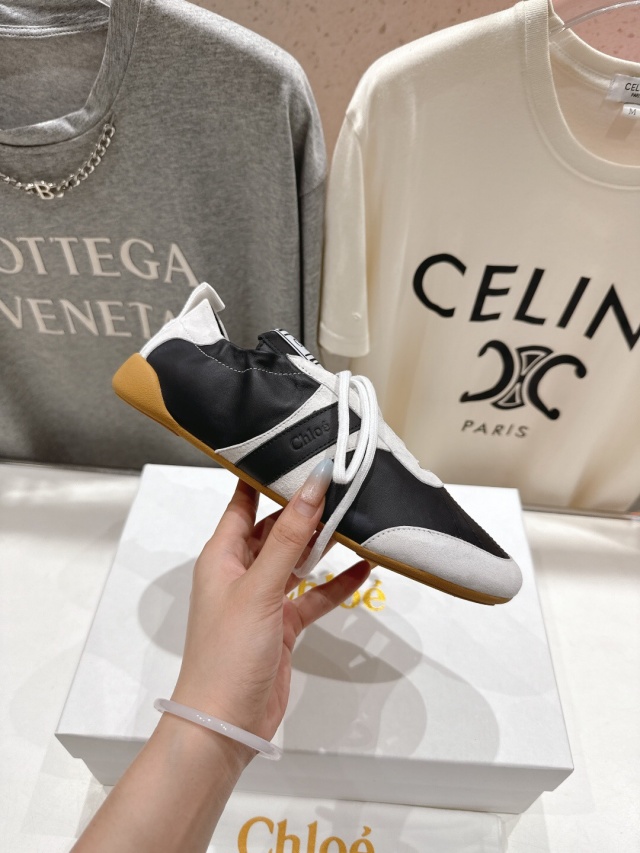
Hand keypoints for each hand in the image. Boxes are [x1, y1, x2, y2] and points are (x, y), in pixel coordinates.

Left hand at [171, 461, 370, 742]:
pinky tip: (362, 569)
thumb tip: (312, 485)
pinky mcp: (282, 626)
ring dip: (322, 545)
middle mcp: (241, 572)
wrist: (224, 724)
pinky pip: (312, 597)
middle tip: (340, 483)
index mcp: (222, 555)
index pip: (243, 502)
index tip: (295, 449)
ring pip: (297, 561)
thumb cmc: (227, 652)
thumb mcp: (259, 588)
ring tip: (355, 519)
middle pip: (276, 529)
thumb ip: (290, 537)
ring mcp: (263, 599)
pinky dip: (334, 584)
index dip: (265, 476)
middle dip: (305, 509)